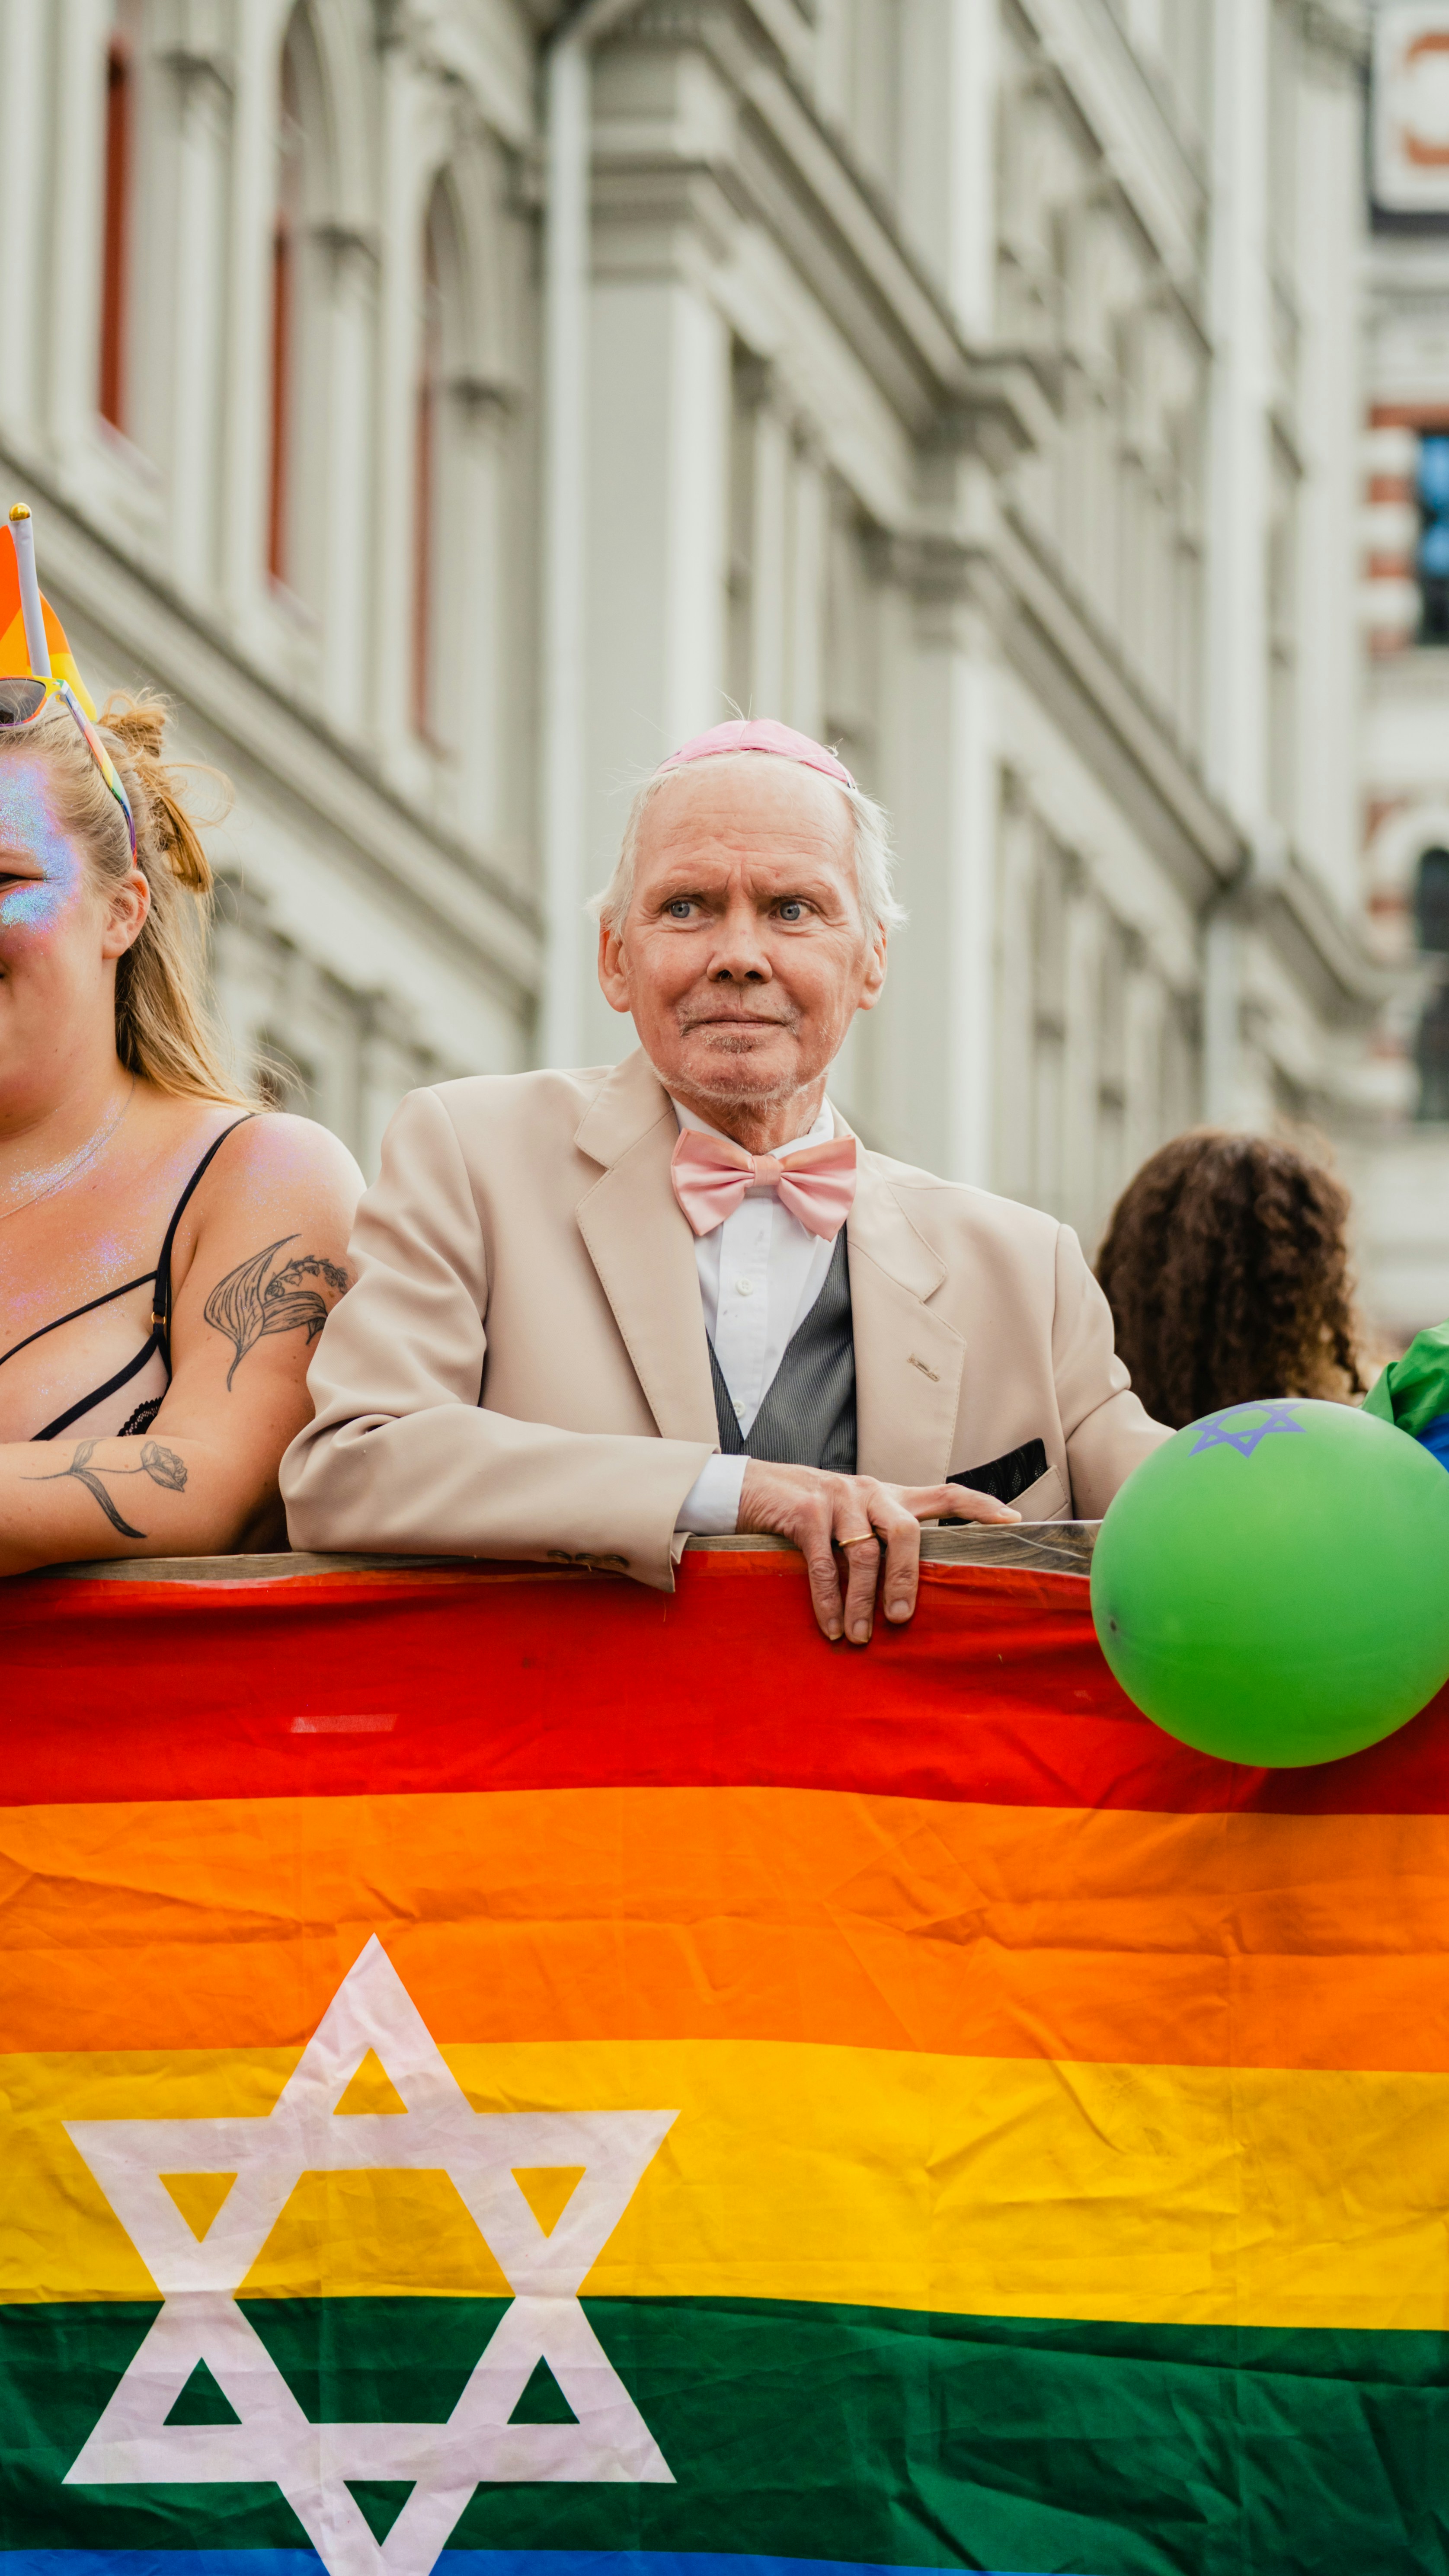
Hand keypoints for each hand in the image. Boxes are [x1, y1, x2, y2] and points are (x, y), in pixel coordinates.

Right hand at [737, 1459, 1019, 1645]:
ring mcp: (838, 1498)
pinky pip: (824, 1564)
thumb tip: (906, 1597)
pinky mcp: (806, 1511)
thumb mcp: (850, 1519)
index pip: (946, 1494)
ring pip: (864, 1554)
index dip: (981, 1507)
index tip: (1014, 1522)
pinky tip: (830, 1627)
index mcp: (889, 1495)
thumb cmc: (805, 1513)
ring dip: (861, 1602)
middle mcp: (870, 1491)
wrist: (747, 1489)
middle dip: (907, 1579)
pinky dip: (828, 1601)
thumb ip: (878, 1540)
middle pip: (906, 1532)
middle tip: (901, 1618)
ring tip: (858, 1637)